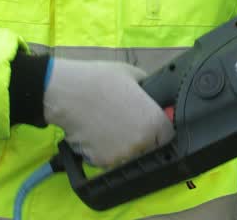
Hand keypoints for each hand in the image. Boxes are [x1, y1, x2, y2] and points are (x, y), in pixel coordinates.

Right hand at [43, 58, 174, 167]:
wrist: (69, 93)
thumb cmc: (101, 79)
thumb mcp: (132, 74)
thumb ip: (147, 88)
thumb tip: (151, 93)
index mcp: (153, 122)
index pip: (167, 135)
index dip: (159, 130)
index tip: (148, 124)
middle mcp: (142, 143)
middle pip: (148, 148)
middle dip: (141, 139)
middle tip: (124, 123)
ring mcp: (121, 155)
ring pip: (127, 156)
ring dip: (122, 147)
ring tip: (107, 127)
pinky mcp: (101, 162)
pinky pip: (107, 159)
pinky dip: (102, 151)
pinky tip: (94, 133)